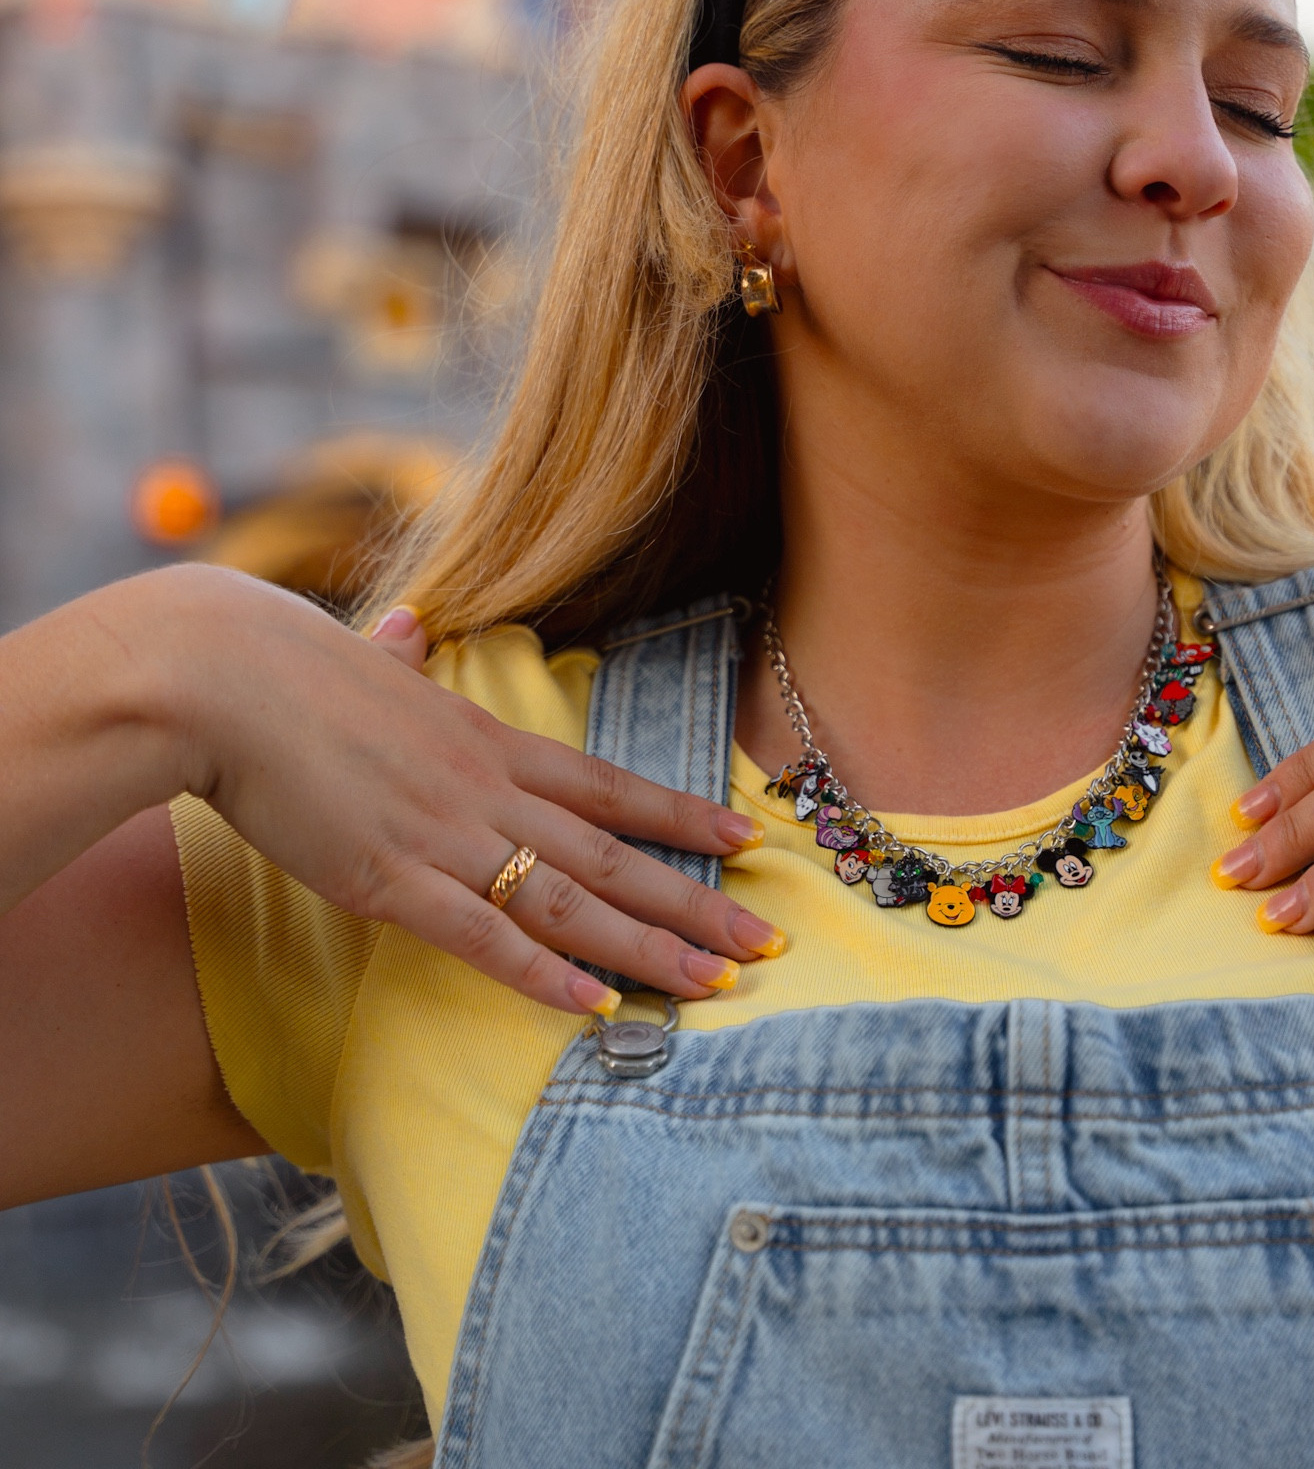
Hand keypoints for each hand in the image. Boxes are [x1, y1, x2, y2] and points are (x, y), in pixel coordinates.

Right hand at [98, 568, 781, 1016]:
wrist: (224, 678)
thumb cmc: (284, 668)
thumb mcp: (366, 661)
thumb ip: (401, 657)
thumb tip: (408, 627)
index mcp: (488, 740)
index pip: (611, 784)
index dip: (683, 814)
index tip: (749, 838)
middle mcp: (488, 788)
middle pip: (614, 852)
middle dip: (697, 900)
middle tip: (770, 941)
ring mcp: (445, 834)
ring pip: (572, 900)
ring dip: (649, 948)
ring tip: (716, 983)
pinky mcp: (390, 878)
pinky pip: (485, 937)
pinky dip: (546, 974)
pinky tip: (597, 1007)